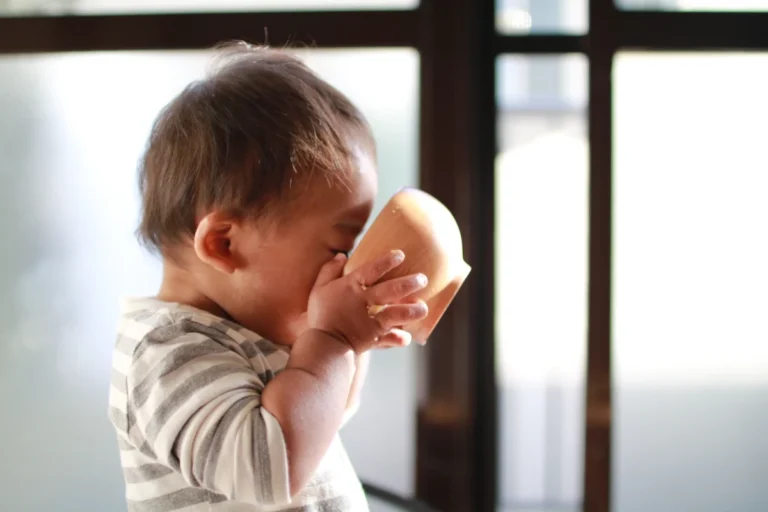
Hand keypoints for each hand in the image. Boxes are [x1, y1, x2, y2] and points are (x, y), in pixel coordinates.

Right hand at [306, 250, 428, 352]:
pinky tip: (406, 336)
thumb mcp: (319, 289)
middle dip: (409, 283)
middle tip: (422, 279)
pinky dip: (400, 338)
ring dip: (413, 310)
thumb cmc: (321, 315)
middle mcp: (363, 302)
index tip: (401, 255)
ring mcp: (371, 321)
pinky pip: (392, 338)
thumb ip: (329, 271)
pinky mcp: (374, 338)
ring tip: (423, 308)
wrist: (322, 345)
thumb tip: (341, 255)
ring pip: (397, 313)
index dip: (387, 261)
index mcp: (350, 287)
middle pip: (391, 289)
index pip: (372, 269)